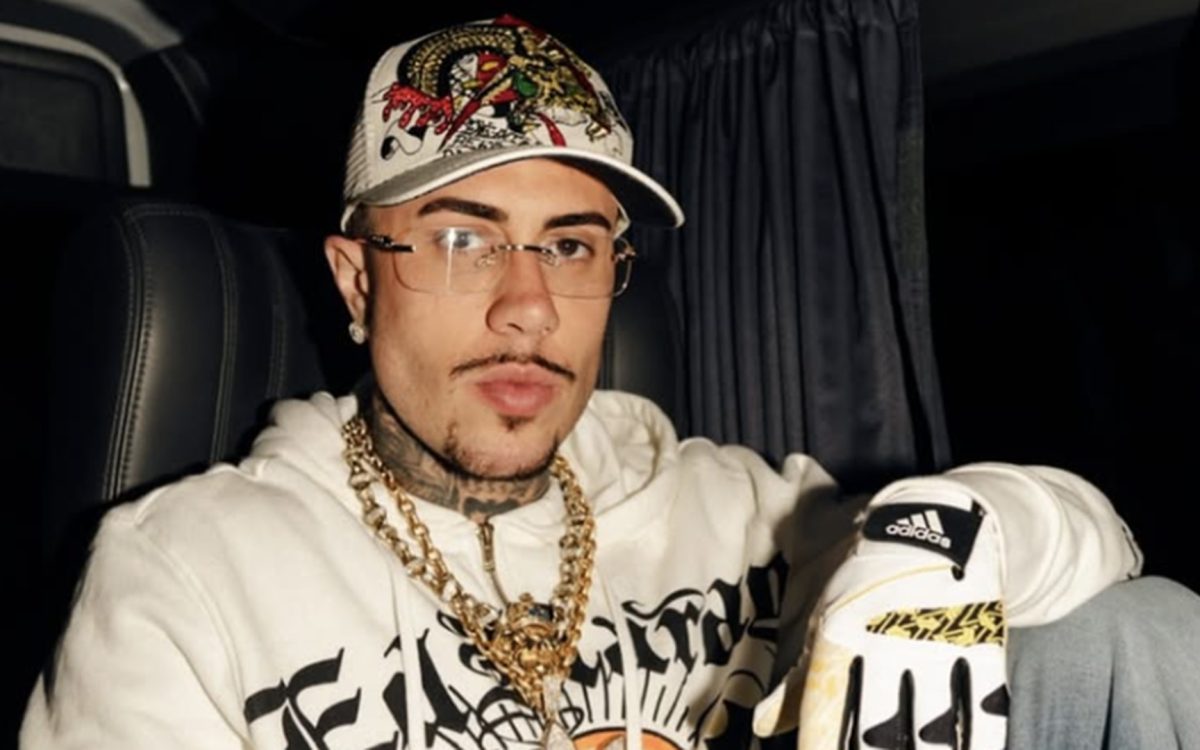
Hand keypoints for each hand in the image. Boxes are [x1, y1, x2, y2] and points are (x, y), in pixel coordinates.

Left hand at [796, 494, 1008, 749]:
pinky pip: (984, 710)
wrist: (928, 525)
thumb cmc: (861, 580)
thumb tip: (764, 727)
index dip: (822, 747)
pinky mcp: (981, 645)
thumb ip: (794, 680)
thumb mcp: (818, 616)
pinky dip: (978, 743)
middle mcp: (886, 644)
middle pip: (879, 731)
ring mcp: (937, 646)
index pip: (827, 710)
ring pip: (933, 729)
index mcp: (840, 636)